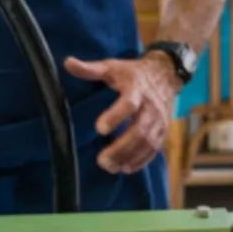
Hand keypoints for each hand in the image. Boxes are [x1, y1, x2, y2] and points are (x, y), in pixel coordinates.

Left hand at [65, 55, 180, 174]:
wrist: (166, 74)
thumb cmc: (132, 73)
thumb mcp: (112, 67)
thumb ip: (90, 69)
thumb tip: (67, 63)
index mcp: (136, 89)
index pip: (128, 104)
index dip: (115, 116)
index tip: (99, 129)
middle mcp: (150, 107)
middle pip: (139, 130)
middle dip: (121, 147)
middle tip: (102, 160)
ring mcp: (158, 121)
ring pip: (147, 143)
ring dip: (129, 157)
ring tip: (110, 167)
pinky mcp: (162, 131)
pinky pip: (154, 149)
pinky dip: (141, 161)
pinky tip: (126, 168)